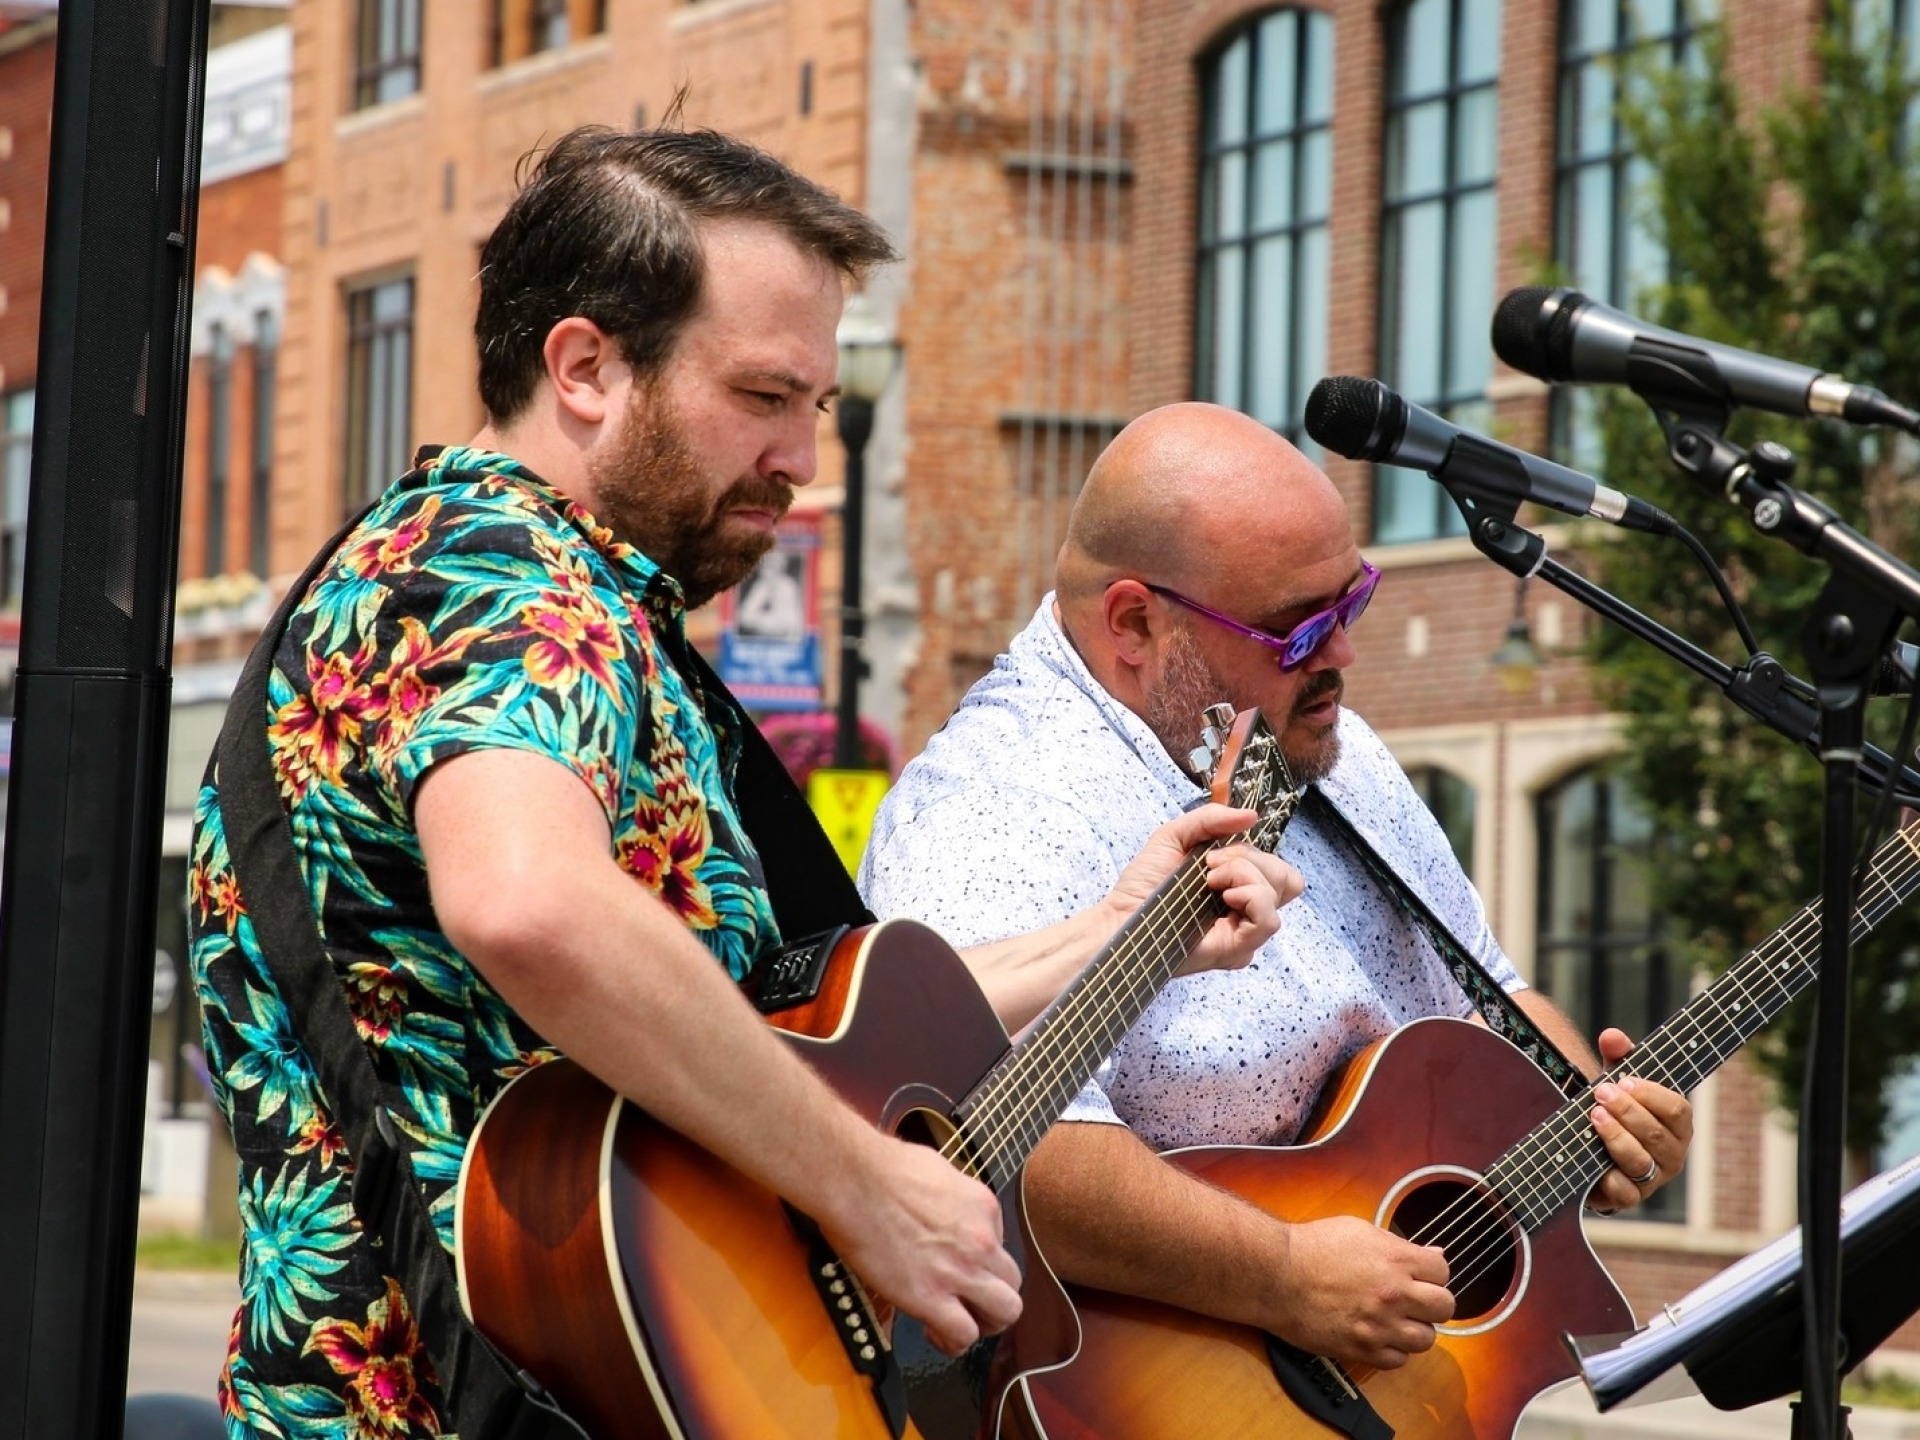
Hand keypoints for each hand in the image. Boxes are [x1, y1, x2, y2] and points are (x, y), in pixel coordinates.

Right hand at [820, 1133, 1021, 1355]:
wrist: (856, 1180)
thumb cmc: (883, 1167)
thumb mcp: (938, 1170)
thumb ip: (952, 1198)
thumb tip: (943, 1210)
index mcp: (984, 1207)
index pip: (1001, 1247)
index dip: (980, 1262)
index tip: (958, 1266)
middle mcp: (981, 1241)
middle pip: (1013, 1285)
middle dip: (993, 1298)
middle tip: (970, 1303)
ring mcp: (960, 1270)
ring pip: (1005, 1313)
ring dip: (984, 1322)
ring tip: (959, 1322)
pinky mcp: (930, 1297)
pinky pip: (963, 1334)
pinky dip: (953, 1340)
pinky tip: (933, 1330)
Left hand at [1103, 804, 1303, 976]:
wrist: (1121, 918)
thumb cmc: (1142, 886)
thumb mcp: (1174, 836)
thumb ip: (1211, 819)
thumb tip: (1251, 815)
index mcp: (1237, 884)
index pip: (1277, 867)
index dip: (1254, 852)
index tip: (1214, 852)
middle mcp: (1246, 909)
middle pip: (1286, 876)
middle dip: (1248, 859)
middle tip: (1209, 866)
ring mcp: (1245, 931)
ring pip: (1278, 892)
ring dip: (1244, 874)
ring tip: (1209, 882)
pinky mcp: (1239, 948)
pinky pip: (1269, 920)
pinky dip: (1250, 897)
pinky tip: (1223, 897)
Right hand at [1270, 1215, 1454, 1369]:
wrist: (1276, 1275)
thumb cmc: (1311, 1248)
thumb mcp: (1359, 1231)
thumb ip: (1398, 1244)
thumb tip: (1431, 1253)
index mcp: (1396, 1259)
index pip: (1443, 1270)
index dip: (1434, 1271)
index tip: (1423, 1274)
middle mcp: (1394, 1293)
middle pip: (1444, 1307)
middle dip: (1433, 1302)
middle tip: (1417, 1299)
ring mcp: (1380, 1324)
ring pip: (1426, 1339)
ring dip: (1415, 1328)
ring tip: (1397, 1319)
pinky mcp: (1362, 1348)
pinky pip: (1398, 1360)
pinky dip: (1393, 1350)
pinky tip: (1380, 1334)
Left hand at [1584, 1028, 1692, 1215]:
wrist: (1592, 1152)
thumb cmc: (1616, 1111)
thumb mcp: (1617, 1082)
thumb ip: (1618, 1058)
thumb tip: (1612, 1036)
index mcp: (1677, 1125)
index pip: (1677, 1110)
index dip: (1649, 1094)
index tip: (1622, 1079)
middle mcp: (1672, 1154)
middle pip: (1656, 1134)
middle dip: (1627, 1111)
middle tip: (1600, 1092)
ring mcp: (1652, 1178)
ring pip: (1640, 1160)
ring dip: (1616, 1136)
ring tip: (1594, 1115)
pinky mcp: (1630, 1197)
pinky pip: (1625, 1192)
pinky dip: (1609, 1176)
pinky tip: (1594, 1159)